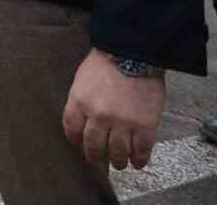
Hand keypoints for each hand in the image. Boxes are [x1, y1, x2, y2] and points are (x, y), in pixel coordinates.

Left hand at [62, 49, 164, 169]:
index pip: (71, 130)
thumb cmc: (106, 63)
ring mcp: (122, 122)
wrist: (134, 53)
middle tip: (99, 159)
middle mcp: (98, 115)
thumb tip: (82, 121)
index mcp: (80, 102)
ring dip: (118, 161)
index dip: (75, 141)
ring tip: (120, 163)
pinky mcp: (145, 125)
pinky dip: (139, 160)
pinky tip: (137, 162)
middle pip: (93, 146)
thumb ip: (80, 101)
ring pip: (117, 152)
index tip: (80, 146)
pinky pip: (141, 150)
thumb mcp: (82, 79)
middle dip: (95, 156)